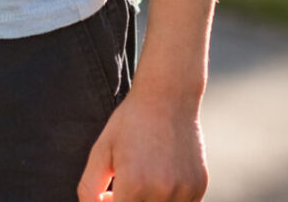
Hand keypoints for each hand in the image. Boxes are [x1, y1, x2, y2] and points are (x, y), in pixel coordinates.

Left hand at [77, 86, 207, 201]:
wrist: (169, 97)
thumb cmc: (130, 122)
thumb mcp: (101, 151)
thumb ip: (89, 188)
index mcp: (134, 184)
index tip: (107, 194)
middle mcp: (162, 192)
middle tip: (118, 190)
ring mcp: (184, 191)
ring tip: (140, 184)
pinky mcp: (199, 186)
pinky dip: (167, 200)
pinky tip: (158, 180)